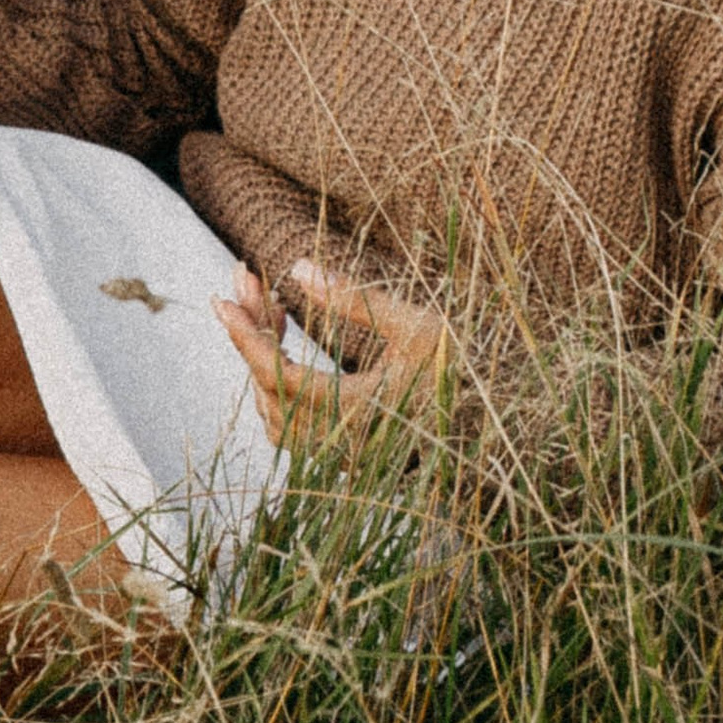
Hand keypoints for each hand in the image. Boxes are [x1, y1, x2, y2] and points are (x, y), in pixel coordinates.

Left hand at [212, 260, 451, 449]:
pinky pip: (293, 423)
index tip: (221, 298)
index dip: (245, 336)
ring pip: (276, 412)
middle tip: (247, 279)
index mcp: (360, 413)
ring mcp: (345, 456)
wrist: (502, 428)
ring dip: (263, 357)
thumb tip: (296, 267)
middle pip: (270, 390)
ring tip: (270, 304)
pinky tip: (287, 337)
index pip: (279, 377)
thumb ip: (354, 299)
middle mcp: (345, 444)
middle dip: (251, 331)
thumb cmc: (468, 372)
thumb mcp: (418, 327)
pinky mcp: (349, 455)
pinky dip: (279, 380)